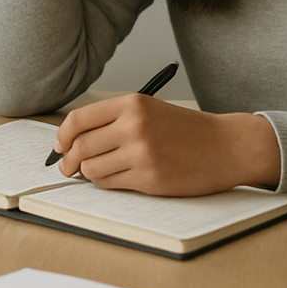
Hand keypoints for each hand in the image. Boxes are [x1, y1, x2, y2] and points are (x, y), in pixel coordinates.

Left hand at [53, 93, 281, 195]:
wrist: (227, 146)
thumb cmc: (185, 130)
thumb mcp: (148, 110)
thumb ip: (113, 120)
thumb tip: (73, 140)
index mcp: (132, 104)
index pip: (79, 119)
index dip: (63, 135)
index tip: (59, 146)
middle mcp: (134, 126)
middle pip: (81, 146)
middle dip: (67, 160)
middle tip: (65, 167)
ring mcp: (142, 154)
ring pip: (92, 168)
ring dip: (87, 173)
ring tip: (94, 171)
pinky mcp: (150, 178)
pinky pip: (111, 183)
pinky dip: (105, 183)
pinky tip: (113, 178)